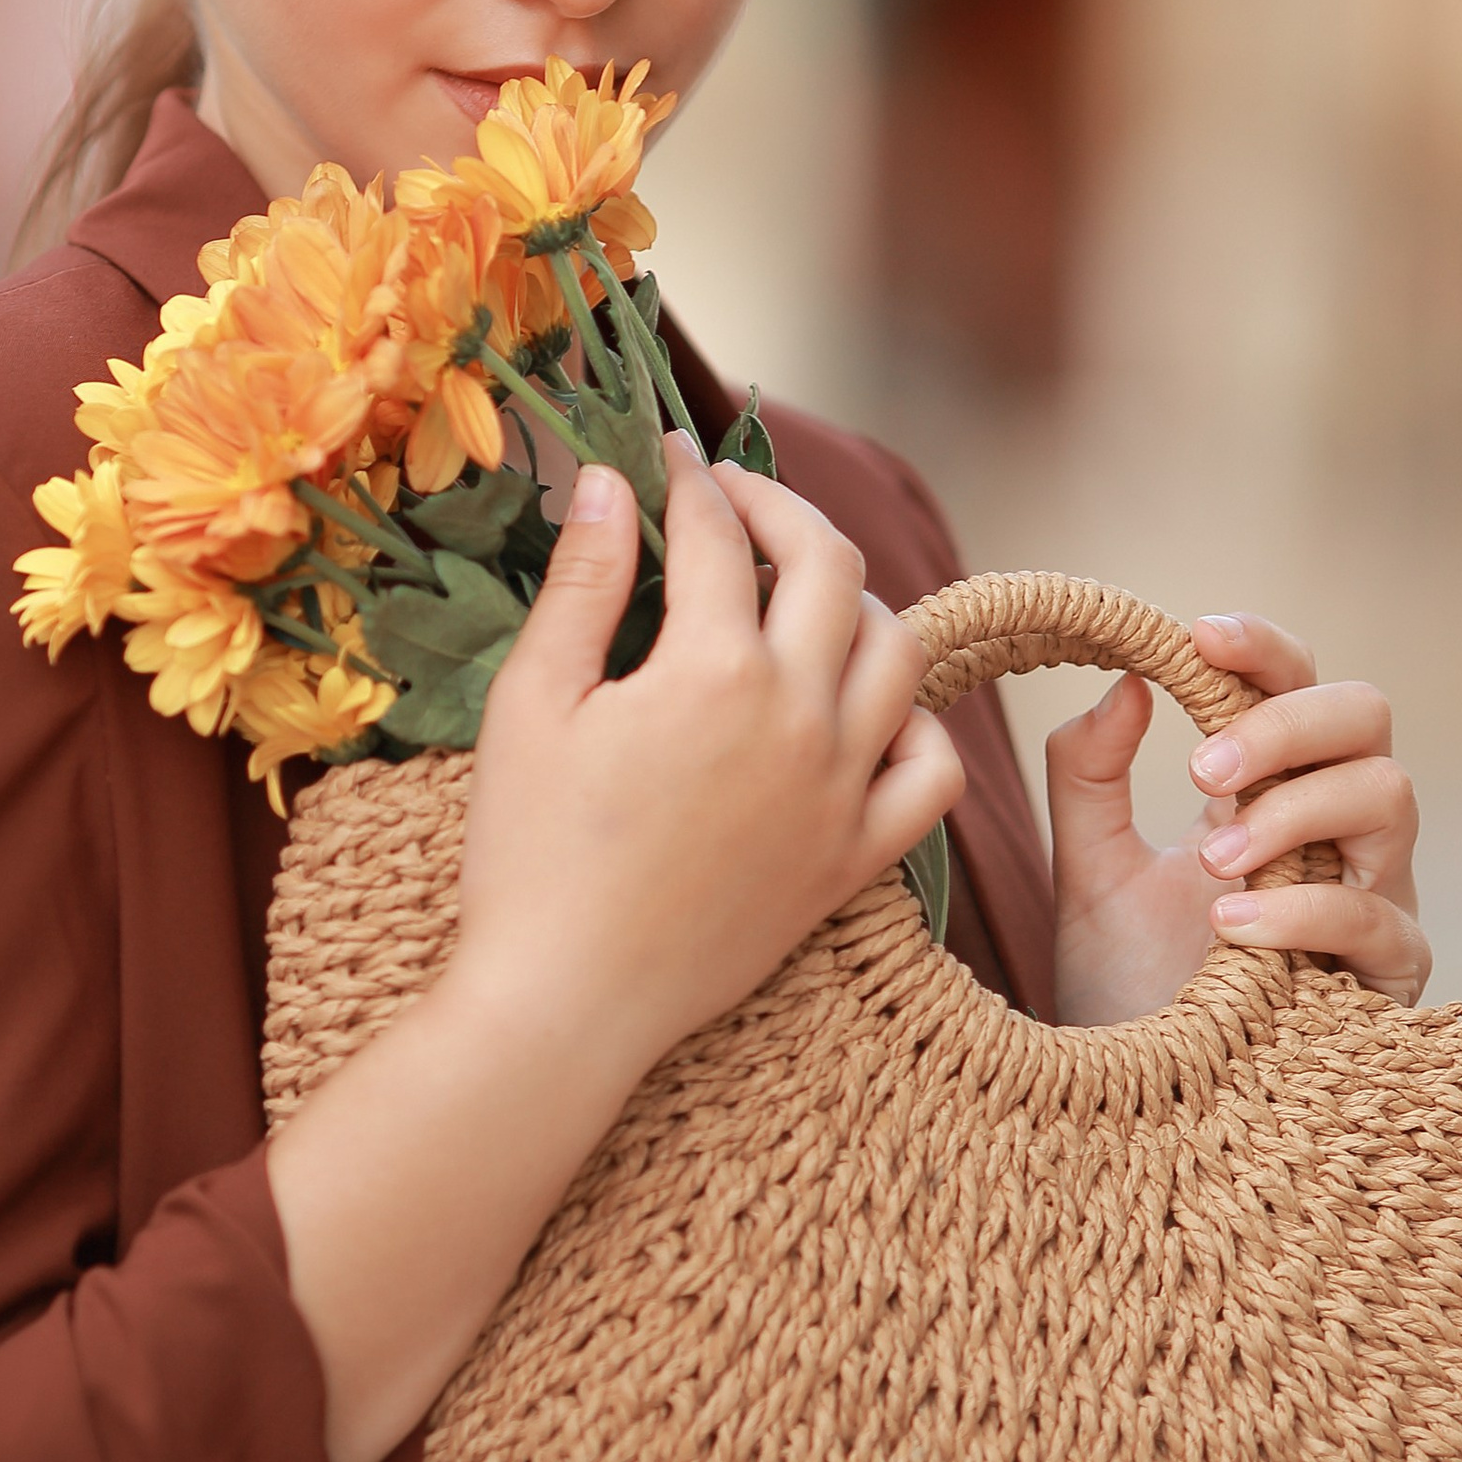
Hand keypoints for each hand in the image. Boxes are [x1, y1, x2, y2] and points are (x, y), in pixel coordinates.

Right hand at [455, 440, 966, 1078]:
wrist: (565, 1004)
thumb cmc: (528, 855)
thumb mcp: (531, 703)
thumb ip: (582, 583)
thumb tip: (608, 481)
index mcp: (713, 670)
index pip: (717, 533)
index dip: (687, 480)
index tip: (663, 458)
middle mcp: (799, 718)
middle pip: (829, 565)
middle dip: (778, 507)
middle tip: (728, 499)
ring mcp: (840, 791)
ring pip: (898, 652)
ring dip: (854, 599)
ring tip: (798, 590)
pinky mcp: (854, 859)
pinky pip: (933, 772)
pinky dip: (913, 723)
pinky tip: (863, 708)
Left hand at [1046, 611, 1428, 1027]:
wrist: (1140, 1108)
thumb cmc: (1129, 987)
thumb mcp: (1089, 874)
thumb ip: (1090, 778)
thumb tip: (1122, 680)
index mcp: (1269, 788)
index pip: (1293, 684)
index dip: (1262, 648)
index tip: (1196, 636)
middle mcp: (1334, 828)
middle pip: (1366, 713)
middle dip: (1284, 724)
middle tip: (1200, 769)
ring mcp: (1373, 894)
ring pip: (1390, 794)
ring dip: (1294, 809)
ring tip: (1213, 861)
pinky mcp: (1392, 974)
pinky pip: (1377, 915)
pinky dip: (1303, 909)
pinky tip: (1231, 928)